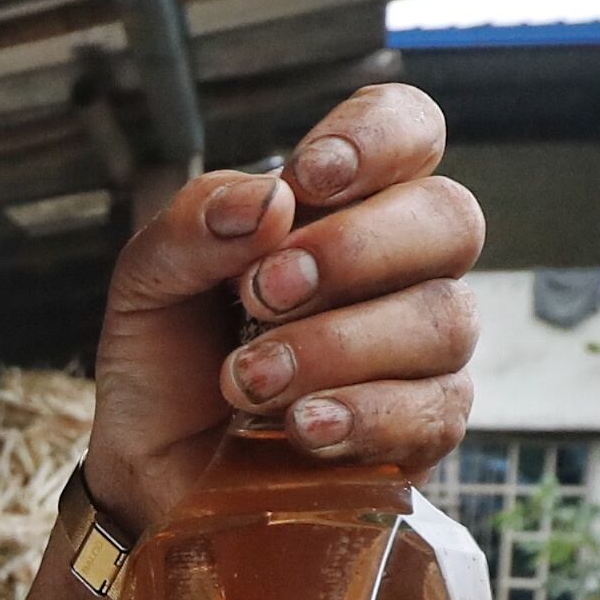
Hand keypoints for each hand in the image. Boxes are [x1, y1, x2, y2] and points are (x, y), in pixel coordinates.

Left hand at [84, 81, 484, 530]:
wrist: (153, 471)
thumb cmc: (168, 358)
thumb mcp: (150, 279)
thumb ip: (196, 224)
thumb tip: (271, 200)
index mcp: (345, 203)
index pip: (411, 129)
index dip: (379, 138)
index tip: (309, 178)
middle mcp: (404, 266)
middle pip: (449, 219)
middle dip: (353, 249)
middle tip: (260, 293)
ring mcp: (425, 350)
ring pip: (443, 318)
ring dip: (336, 344)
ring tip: (245, 379)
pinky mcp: (426, 431)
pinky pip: (435, 411)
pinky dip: (362, 413)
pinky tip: (299, 425)